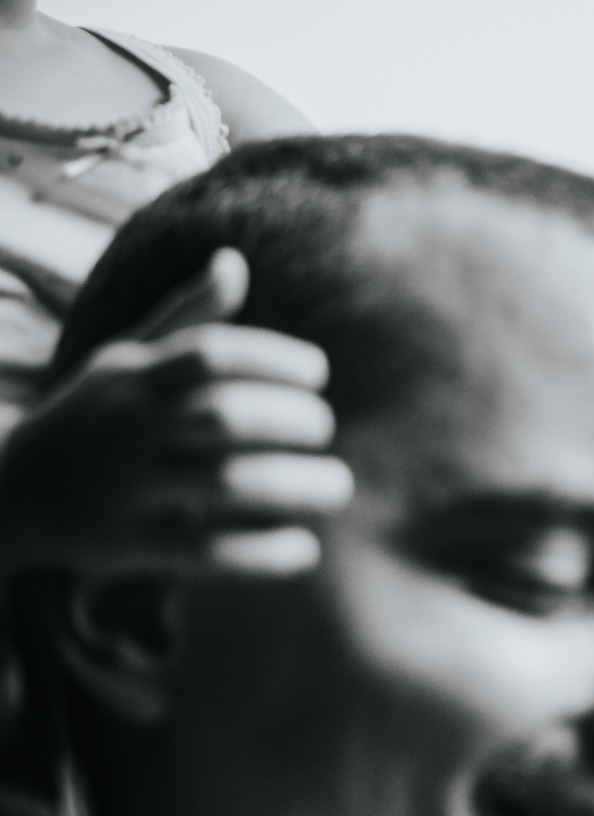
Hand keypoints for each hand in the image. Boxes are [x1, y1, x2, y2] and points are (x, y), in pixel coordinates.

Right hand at [0, 249, 352, 578]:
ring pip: (225, 485)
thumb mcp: (124, 361)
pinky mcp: (134, 547)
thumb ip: (185, 319)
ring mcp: (131, 490)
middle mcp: (130, 429)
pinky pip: (209, 552)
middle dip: (290, 420)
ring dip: (294, 486)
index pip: (211, 354)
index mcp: (133, 377)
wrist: (9, 491)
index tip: (318, 372)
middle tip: (325, 428)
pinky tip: (303, 548)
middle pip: (223, 417)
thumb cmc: (91, 417)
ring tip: (338, 486)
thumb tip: (235, 261)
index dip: (274, 358)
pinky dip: (264, 554)